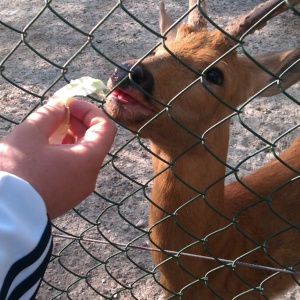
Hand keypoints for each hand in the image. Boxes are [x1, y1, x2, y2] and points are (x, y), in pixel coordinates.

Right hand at [0, 98, 115, 218]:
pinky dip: (67, 153)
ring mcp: (80, 189)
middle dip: (80, 122)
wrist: (3, 215)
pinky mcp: (69, 196)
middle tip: (58, 112)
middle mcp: (90, 176)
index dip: (90, 111)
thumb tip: (61, 107)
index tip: (69, 104)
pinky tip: (47, 148)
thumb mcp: (29, 135)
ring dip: (72, 137)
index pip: (106, 127)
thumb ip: (49, 115)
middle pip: (96, 141)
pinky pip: (76, 169)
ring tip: (50, 128)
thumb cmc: (16, 171)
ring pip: (85, 155)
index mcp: (88, 160)